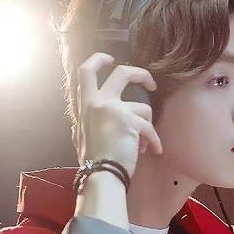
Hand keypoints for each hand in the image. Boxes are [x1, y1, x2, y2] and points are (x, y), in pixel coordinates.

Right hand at [72, 53, 162, 178]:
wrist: (99, 175)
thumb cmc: (91, 161)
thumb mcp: (80, 136)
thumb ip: (84, 123)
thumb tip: (82, 123)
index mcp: (84, 105)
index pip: (85, 72)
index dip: (98, 60)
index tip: (110, 58)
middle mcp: (97, 102)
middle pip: (121, 72)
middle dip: (140, 73)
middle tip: (150, 83)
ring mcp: (114, 109)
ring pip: (143, 108)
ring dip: (147, 127)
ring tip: (142, 145)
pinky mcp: (130, 121)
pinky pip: (149, 128)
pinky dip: (153, 141)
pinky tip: (153, 151)